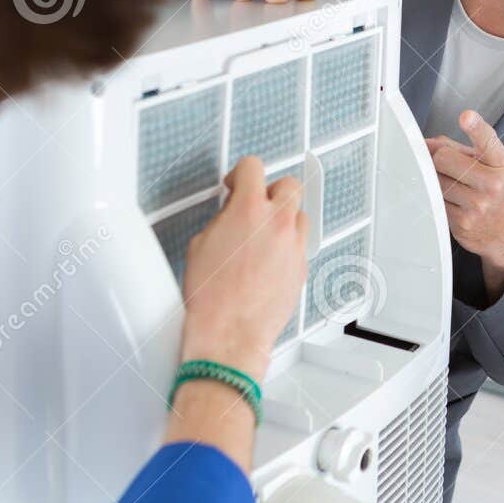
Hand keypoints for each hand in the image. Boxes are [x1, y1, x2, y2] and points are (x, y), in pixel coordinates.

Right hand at [166, 157, 307, 470]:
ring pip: (300, 216)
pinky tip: (268, 260)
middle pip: (289, 185)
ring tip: (263, 234)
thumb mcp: (201, 245)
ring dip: (283, 219)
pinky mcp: (301, 270)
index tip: (235, 184)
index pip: (253, 167)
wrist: (228, 335)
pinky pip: (299, 245)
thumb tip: (230, 215)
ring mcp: (294, 247)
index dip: (240, 173)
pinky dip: (286, 246)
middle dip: (271, 190)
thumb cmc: (210, 297)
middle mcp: (278, 224)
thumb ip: (223, 220)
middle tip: (256, 203)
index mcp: (249, 211)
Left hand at [425, 111, 503, 298]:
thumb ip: (461, 148)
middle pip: (443, 157)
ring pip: (434, 179)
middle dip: (439, 158)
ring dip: (436, 178)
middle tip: (448, 165)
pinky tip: (451, 200)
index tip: (467, 117)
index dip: (476, 128)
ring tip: (453, 184)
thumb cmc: (495, 190)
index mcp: (501, 164)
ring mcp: (476, 205)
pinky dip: (436, 196)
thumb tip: (426, 144)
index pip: (488, 141)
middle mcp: (492, 184)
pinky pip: (434, 199)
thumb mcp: (491, 165)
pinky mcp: (461, 222)